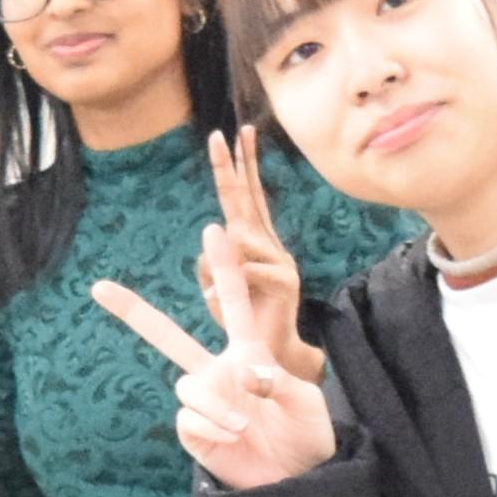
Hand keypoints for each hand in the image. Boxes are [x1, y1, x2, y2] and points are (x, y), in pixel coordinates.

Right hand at [88, 277, 335, 491]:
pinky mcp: (196, 433)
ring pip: (186, 386)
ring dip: (216, 403)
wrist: (299, 478)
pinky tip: (233, 436)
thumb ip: (274, 379)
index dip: (225, 267)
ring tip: (245, 424)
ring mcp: (205, 403)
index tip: (213, 229)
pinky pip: (189, 419)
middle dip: (133, 311)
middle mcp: (218, 372)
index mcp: (247, 353)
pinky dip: (212, 426)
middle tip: (99, 286)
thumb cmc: (306, 433)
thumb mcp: (303, 399)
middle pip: (167, 336)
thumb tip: (242, 374)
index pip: (233, 303)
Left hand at [201, 128, 324, 386]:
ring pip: (236, 240)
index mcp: (254, 245)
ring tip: (215, 297)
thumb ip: (211, 266)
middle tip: (221, 134)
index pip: (244, 197)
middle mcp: (270, 246)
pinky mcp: (285, 280)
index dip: (237, 167)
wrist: (271, 362)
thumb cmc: (243, 324)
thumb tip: (212, 245)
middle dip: (233, 165)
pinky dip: (226, 285)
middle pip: (247, 198)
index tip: (230, 134)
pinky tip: (221, 304)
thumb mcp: (219, 291)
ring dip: (216, 268)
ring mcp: (281, 261)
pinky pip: (245, 268)